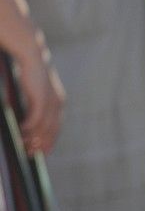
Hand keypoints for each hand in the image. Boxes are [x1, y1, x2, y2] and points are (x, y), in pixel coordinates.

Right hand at [12, 32, 64, 154]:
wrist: (32, 56)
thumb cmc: (30, 73)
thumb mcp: (34, 92)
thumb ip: (33, 105)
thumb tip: (27, 121)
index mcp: (58, 103)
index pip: (56, 128)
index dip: (49, 142)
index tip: (41, 152)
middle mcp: (58, 104)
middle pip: (51, 131)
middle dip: (41, 144)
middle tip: (30, 154)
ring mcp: (51, 102)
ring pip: (43, 127)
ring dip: (32, 138)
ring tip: (22, 145)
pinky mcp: (41, 98)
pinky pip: (35, 119)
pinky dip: (27, 128)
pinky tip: (20, 132)